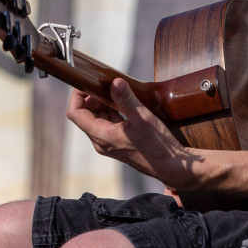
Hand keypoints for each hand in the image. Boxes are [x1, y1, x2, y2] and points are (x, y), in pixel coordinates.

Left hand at [67, 78, 197, 184]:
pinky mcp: (117, 142)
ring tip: (117, 91)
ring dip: (102, 103)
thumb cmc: (158, 146)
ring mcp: (109, 143)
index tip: (88, 83)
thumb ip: (126, 99)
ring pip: (96, 118)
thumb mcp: (142, 118)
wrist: (171, 166)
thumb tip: (114, 82)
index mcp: (102, 136)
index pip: (75, 113)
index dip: (77, 96)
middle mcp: (101, 141)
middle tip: (107, 84)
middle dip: (92, 97)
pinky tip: (123, 103)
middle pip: (85, 114)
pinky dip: (111, 110)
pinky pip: (107, 123)